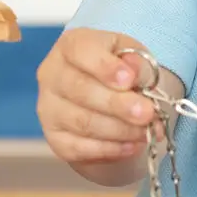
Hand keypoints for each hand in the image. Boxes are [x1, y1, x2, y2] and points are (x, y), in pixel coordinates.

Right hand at [36, 28, 156, 165]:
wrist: (103, 95)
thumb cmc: (116, 71)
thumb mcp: (131, 56)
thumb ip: (137, 61)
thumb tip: (135, 70)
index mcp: (70, 46)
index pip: (80, 51)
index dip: (104, 67)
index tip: (129, 80)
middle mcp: (52, 75)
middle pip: (81, 90)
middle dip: (118, 105)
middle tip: (147, 114)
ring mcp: (49, 108)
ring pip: (82, 122)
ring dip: (119, 130)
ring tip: (146, 131)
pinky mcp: (54, 137)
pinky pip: (79, 148)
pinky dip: (109, 150)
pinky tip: (130, 146)